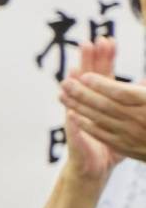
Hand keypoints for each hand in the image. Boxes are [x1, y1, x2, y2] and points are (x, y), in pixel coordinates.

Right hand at [59, 38, 129, 178]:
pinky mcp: (74, 137)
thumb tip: (144, 83)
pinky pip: (72, 126)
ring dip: (73, 83)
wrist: (92, 167)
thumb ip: (135, 102)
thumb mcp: (127, 120)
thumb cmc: (110, 144)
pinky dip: (71, 116)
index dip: (105, 57)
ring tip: (73, 68)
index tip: (108, 40)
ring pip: (74, 97)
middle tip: (89, 42)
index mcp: (99, 100)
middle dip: (89, 61)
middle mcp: (85, 105)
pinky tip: (69, 105)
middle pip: (86, 78)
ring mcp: (76, 119)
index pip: (102, 73)